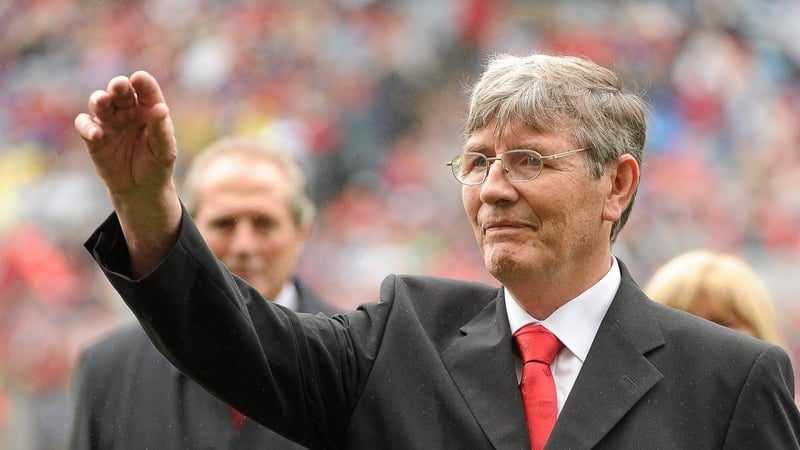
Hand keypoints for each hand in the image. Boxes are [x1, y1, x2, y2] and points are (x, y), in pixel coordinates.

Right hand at [74, 71, 176, 198]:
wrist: (141, 188)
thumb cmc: (157, 164)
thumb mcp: (164, 150)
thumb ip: (161, 130)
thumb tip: (161, 109)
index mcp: (148, 109)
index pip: (146, 90)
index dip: (143, 83)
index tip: (139, 78)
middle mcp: (127, 111)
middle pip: (120, 92)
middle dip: (118, 86)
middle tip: (119, 85)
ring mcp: (109, 122)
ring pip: (99, 103)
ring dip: (99, 100)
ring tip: (102, 101)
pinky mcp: (93, 137)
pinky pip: (85, 125)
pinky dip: (87, 126)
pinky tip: (96, 133)